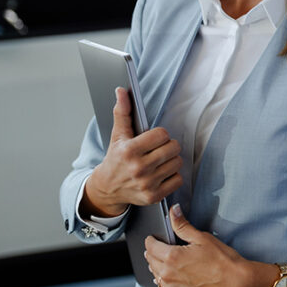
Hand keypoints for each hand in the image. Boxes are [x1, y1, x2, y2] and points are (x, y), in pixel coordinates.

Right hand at [82, 88, 182, 216]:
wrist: (108, 188)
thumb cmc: (115, 159)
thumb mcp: (117, 135)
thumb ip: (122, 112)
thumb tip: (122, 91)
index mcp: (129, 151)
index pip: (162, 134)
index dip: (160, 135)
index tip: (153, 139)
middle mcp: (138, 168)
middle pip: (173, 148)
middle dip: (168, 146)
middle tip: (158, 149)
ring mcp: (147, 184)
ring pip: (177, 163)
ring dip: (171, 160)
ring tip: (159, 161)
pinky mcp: (154, 196)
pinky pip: (178, 180)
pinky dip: (173, 176)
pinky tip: (161, 174)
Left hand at [145, 205, 278, 286]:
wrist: (237, 283)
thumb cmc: (224, 261)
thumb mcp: (203, 238)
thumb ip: (183, 225)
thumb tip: (173, 212)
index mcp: (171, 257)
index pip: (150, 247)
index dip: (151, 240)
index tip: (154, 238)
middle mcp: (168, 275)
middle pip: (150, 261)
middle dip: (153, 252)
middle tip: (160, 247)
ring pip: (155, 276)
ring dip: (158, 267)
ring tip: (167, 261)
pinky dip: (164, 283)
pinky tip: (172, 278)